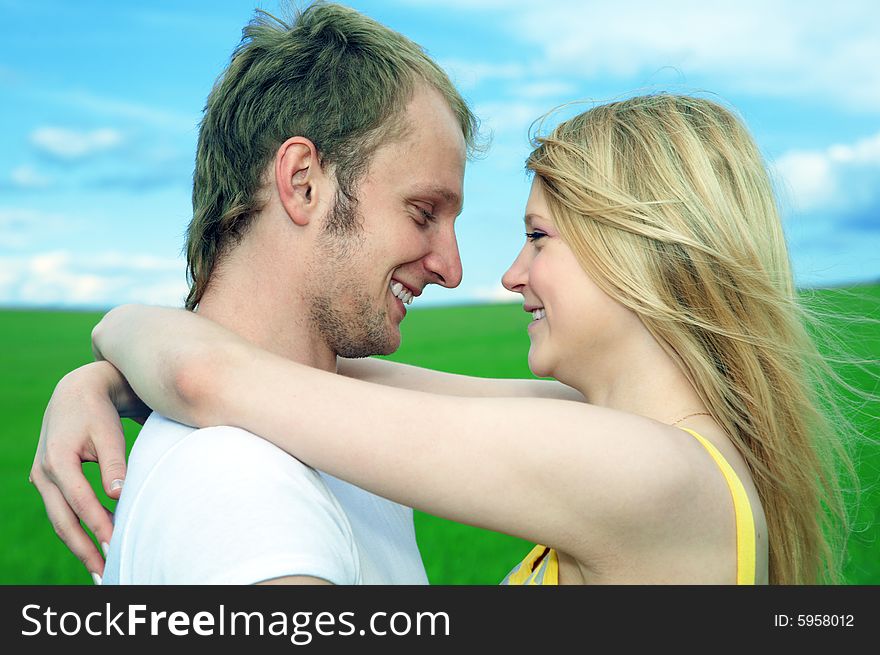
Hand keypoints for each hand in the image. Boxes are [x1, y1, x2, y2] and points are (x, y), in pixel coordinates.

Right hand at [30, 362, 134, 578]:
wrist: (76, 393)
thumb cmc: (98, 412)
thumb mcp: (108, 433)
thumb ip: (114, 463)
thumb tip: (119, 494)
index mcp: (58, 460)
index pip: (81, 502)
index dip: (98, 527)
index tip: (116, 546)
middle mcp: (43, 473)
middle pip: (62, 521)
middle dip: (83, 549)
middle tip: (104, 574)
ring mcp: (41, 478)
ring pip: (59, 519)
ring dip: (78, 544)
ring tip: (100, 568)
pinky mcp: (47, 481)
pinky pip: (61, 511)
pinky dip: (76, 528)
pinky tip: (95, 543)